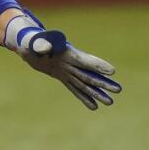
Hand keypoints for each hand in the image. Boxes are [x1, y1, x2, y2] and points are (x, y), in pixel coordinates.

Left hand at [3, 14, 121, 109]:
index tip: (112, 71)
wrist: (30, 46)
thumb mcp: (34, 42)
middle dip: (104, 83)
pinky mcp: (64, 78)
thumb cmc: (32, 42)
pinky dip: (84, 98)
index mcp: (67, 53)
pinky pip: (75, 89)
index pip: (85, 61)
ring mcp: (68, 71)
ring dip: (98, 93)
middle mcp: (71, 63)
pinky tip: (95, 107)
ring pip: (85, 84)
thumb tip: (45, 49)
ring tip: (110, 102)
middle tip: (119, 90)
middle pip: (89, 75)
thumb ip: (41, 45)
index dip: (98, 65)